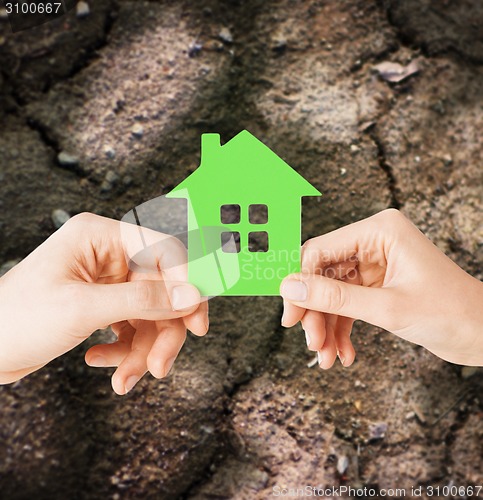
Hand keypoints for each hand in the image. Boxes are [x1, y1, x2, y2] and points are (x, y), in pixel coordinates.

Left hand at [0, 213, 207, 393]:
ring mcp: (109, 282)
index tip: (195, 319)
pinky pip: (134, 327)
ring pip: (152, 314)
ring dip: (144, 350)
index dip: (186, 283)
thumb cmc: (16, 318)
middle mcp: (109, 255)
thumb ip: (143, 299)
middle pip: (163, 289)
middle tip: (160, 366)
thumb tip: (191, 295)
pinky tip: (101, 359)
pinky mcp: (106, 306)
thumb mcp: (83, 308)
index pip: (164, 250)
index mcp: (101, 236)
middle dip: (163, 331)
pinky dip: (125, 350)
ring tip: (125, 379)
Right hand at [280, 209, 482, 367]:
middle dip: (316, 312)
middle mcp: (374, 242)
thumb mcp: (387, 308)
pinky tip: (343, 354)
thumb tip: (290, 289)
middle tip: (312, 342)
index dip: (301, 283)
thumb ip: (334, 298)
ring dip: (326, 326)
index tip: (291, 315)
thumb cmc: (451, 312)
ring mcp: (374, 264)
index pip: (321, 251)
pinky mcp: (376, 285)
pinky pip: (347, 305)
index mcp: (380, 231)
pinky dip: (341, 330)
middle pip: (323, 274)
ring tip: (326, 357)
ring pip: (332, 294)